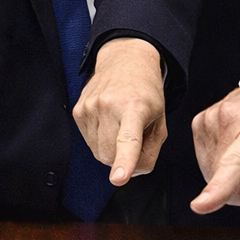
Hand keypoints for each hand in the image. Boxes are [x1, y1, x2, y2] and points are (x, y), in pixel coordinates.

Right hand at [73, 37, 166, 185]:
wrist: (125, 61)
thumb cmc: (146, 92)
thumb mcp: (161, 121)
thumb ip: (151, 151)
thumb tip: (131, 173)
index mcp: (135, 106)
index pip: (128, 140)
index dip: (124, 162)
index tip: (118, 178)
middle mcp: (109, 105)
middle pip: (111, 155)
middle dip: (124, 159)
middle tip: (135, 139)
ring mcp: (90, 107)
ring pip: (99, 153)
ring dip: (112, 149)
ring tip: (121, 125)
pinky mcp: (78, 111)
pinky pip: (89, 143)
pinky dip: (101, 140)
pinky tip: (109, 122)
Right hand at [190, 48, 239, 218]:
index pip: (237, 162)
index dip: (219, 188)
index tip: (200, 205)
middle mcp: (230, 118)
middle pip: (230, 185)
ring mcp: (210, 119)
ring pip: (216, 178)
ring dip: (238, 175)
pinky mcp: (199, 124)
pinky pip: (210, 166)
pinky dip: (226, 165)